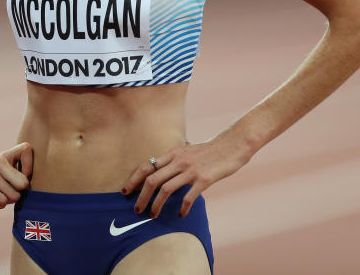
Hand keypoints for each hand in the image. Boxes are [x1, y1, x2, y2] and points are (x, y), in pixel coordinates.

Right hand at [0, 142, 33, 208]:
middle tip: (10, 192)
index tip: (22, 177)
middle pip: (23, 182)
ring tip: (1, 196)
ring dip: (9, 200)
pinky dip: (1, 204)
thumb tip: (30, 187)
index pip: (26, 149)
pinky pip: (2, 200)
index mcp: (5, 155)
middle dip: (19, 193)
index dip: (29, 166)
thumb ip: (19, 176)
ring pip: (13, 195)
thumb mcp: (5, 175)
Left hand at [122, 137, 243, 217]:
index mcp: (173, 154)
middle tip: (136, 209)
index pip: (146, 166)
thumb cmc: (211, 149)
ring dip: (156, 205)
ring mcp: (191, 170)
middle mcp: (179, 161)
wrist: (233, 144)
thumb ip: (177, 157)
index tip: (126, 191)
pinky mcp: (204, 179)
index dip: (133, 179)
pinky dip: (182, 208)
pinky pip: (188, 197)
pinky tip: (181, 215)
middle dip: (141, 197)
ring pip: (165, 189)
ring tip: (152, 215)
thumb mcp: (189, 149)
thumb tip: (166, 162)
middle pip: (152, 180)